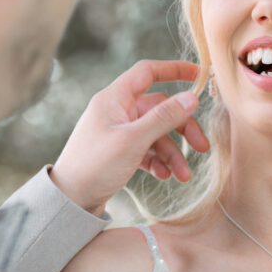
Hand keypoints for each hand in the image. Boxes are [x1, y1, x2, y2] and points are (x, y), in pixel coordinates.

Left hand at [51, 60, 210, 215]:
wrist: (69, 201)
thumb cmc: (95, 166)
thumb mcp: (133, 140)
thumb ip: (163, 117)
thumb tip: (192, 97)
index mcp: (114, 99)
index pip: (147, 72)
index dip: (174, 70)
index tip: (199, 75)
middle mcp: (116, 112)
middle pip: (158, 108)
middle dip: (182, 128)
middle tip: (202, 147)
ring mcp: (117, 132)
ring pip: (155, 133)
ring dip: (172, 153)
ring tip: (183, 175)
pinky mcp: (118, 153)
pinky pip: (146, 150)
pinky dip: (158, 161)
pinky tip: (164, 176)